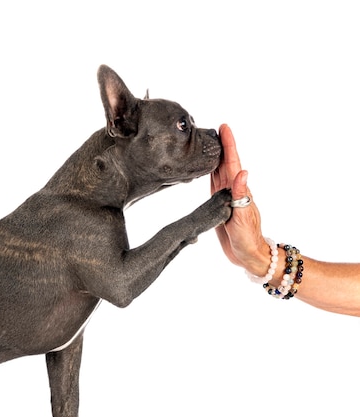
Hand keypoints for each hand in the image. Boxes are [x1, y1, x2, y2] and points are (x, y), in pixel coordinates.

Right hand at [211, 125, 268, 274]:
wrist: (247, 254)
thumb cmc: (247, 237)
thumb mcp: (243, 215)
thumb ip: (241, 194)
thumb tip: (242, 171)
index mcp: (237, 189)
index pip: (232, 161)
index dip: (229, 144)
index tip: (224, 127)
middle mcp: (231, 190)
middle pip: (225, 162)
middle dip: (221, 145)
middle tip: (214, 128)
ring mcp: (225, 197)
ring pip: (218, 171)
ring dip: (215, 157)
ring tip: (208, 143)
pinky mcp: (219, 205)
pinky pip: (212, 184)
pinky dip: (209, 173)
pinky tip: (205, 169)